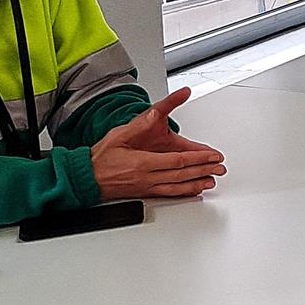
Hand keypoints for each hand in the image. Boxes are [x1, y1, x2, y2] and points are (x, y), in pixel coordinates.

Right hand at [90, 89, 226, 200]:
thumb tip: (157, 111)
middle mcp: (147, 177)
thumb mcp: (121, 133)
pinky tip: (194, 190)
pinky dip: (184, 192)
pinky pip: (169, 193)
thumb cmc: (101, 156)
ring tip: (213, 179)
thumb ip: (143, 121)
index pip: (178, 160)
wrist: (85, 177)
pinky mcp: (145, 192)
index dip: (198, 158)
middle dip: (203, 169)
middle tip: (219, 167)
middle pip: (182, 174)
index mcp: (143, 162)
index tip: (212, 156)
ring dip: (197, 182)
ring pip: (178, 186)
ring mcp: (146, 186)